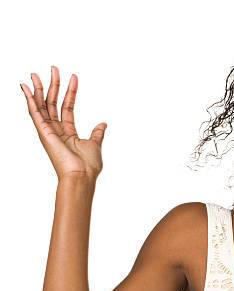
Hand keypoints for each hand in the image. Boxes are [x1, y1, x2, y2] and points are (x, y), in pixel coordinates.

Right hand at [20, 66, 106, 180]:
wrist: (82, 176)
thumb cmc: (88, 165)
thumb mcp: (95, 144)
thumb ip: (97, 133)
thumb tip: (103, 123)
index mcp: (67, 133)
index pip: (67, 107)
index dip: (70, 92)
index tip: (74, 77)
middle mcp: (55, 131)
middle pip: (52, 103)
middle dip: (53, 85)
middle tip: (54, 68)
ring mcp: (48, 131)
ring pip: (41, 105)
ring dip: (39, 89)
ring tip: (37, 73)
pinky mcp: (43, 133)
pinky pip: (34, 113)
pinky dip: (29, 100)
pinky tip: (26, 87)